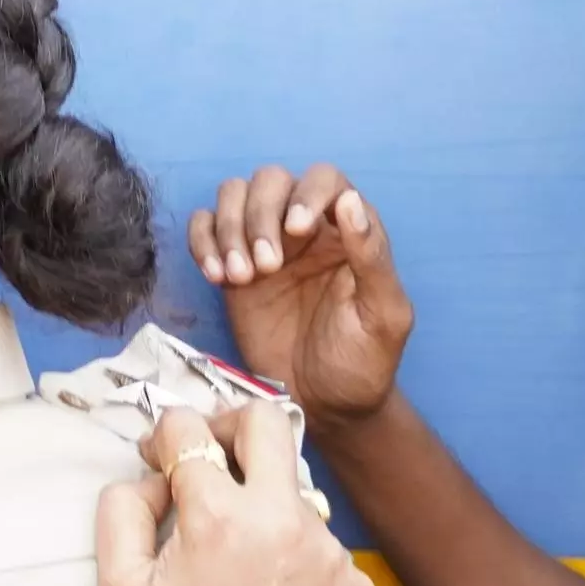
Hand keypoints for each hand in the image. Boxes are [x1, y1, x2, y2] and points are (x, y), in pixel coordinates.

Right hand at [94, 404, 373, 585]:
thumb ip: (122, 510)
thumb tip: (152, 476)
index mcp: (220, 519)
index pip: (187, 427)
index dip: (162, 436)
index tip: (159, 455)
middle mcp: (284, 523)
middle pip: (266, 421)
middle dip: (229, 427)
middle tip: (209, 455)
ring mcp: (329, 553)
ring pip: (293, 489)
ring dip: (262, 504)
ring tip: (238, 558)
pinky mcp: (357, 584)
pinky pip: (320, 541)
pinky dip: (293, 553)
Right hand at [198, 169, 410, 431]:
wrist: (324, 406)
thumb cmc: (363, 362)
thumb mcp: (383, 315)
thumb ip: (372, 257)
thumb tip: (349, 201)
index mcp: (346, 230)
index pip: (325, 179)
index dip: (307, 193)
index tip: (297, 229)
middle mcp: (302, 227)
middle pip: (271, 180)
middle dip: (260, 215)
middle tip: (265, 267)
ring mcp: (262, 243)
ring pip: (233, 194)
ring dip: (229, 227)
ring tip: (238, 277)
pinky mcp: (230, 265)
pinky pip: (203, 226)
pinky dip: (202, 241)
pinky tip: (215, 276)